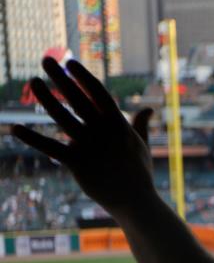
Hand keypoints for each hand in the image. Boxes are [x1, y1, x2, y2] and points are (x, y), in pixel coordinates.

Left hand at [12, 57, 155, 214]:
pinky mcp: (77, 163)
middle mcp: (103, 131)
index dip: (83, 77)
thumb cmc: (139, 173)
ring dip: (46, 97)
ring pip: (62, 117)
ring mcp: (89, 146)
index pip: (99, 94)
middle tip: (46, 60)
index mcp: (119, 124)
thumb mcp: (141, 145)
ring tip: (32, 82)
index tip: (70, 64)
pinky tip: (15, 128)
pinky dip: (32, 138)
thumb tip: (148, 109)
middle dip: (60, 78)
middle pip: (78, 99)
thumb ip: (140, 124)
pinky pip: (50, 147)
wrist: (135, 201)